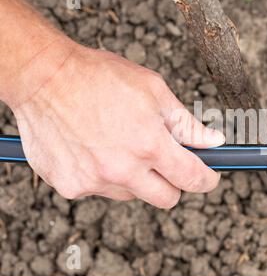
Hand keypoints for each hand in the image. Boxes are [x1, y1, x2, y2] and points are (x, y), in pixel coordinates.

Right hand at [10, 43, 224, 207]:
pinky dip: (104, 176)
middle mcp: (123, 170)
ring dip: (135, 177)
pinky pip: (101, 190)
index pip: (191, 178)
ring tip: (119, 143)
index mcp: (149, 145)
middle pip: (166, 199)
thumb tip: (213, 142)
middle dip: (173, 183)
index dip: (206, 180)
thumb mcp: (154, 91)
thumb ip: (186, 123)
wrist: (44, 78)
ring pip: (132, 194)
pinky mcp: (70, 186)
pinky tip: (95, 149)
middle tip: (165, 161)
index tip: (209, 178)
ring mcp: (94, 182)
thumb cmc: (99, 77)